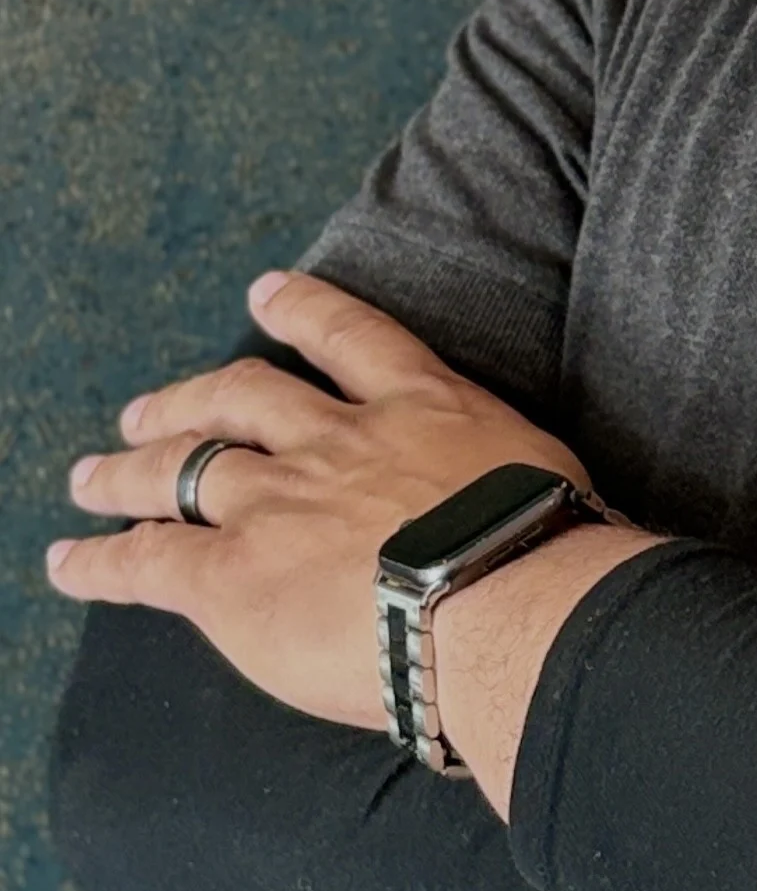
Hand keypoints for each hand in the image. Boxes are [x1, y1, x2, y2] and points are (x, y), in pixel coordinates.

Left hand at [45, 270, 647, 733]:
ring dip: (128, 470)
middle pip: (243, 396)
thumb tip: (525, 521)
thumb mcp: (546, 481)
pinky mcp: (233, 574)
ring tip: (94, 473)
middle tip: (149, 410)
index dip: (303, 308)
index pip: (353, 336)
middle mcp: (338, 440)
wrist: (506, 600)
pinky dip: (99, 560)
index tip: (267, 290)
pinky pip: (147, 561)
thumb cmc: (552, 551)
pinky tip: (69, 561)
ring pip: (182, 467)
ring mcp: (279, 501)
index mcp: (423, 408)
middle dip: (190, 397)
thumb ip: (506, 484)